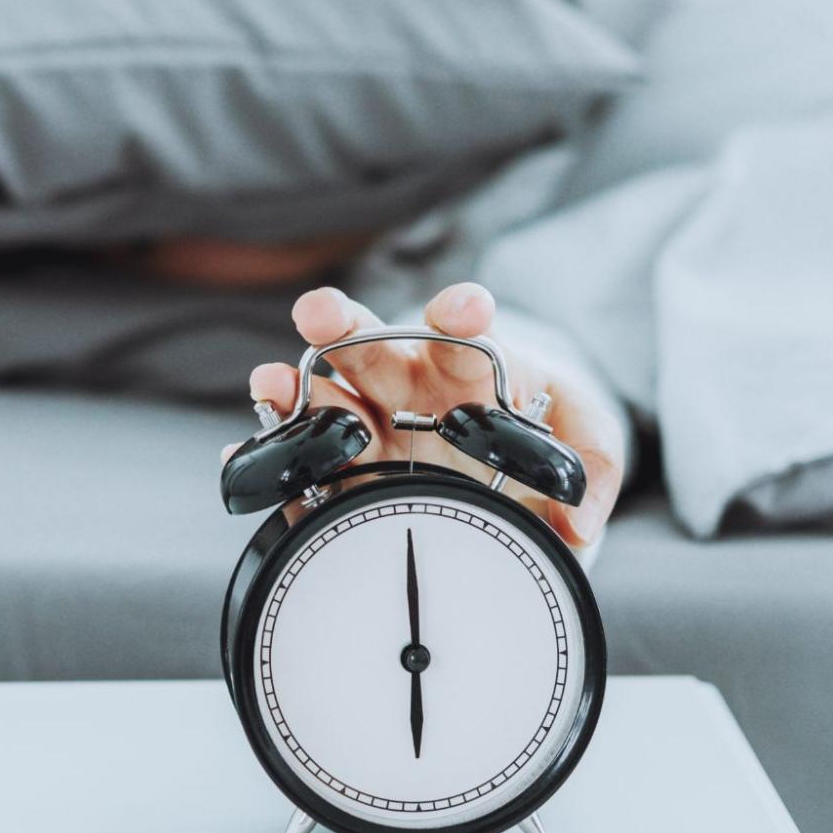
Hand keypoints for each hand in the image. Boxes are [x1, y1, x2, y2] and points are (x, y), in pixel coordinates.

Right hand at [234, 283, 626, 546]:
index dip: (462, 317)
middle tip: (319, 312)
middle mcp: (412, 388)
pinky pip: (305, 462)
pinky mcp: (348, 471)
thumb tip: (580, 523)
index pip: (465, 334)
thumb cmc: (544, 432)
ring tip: (268, 382)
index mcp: (470, 366)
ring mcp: (374, 428)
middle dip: (348, 328)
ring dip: (297, 387)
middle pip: (376, 351)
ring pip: (330, 400)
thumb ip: (590, 465)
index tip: (466, 309)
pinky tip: (242, 459)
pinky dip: (273, 456)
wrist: (511, 464)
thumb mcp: (582, 437)